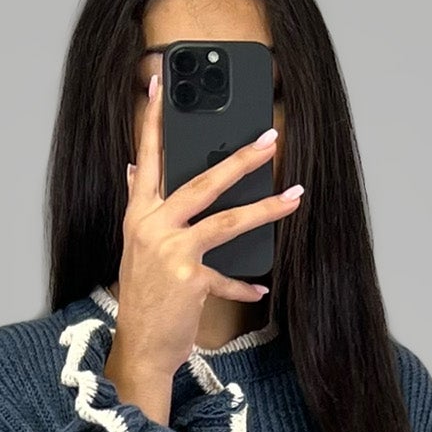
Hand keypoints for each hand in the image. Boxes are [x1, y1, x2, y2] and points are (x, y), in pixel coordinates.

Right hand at [105, 64, 304, 417]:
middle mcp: (151, 227)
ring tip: (294, 195)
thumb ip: (142, 208)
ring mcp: (170, 253)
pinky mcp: (189, 280)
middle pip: (202, 182)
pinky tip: (260, 285)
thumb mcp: (137, 248)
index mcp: (138, 215)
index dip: (153, 120)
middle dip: (240, 159)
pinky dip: (244, 282)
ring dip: (266, 207)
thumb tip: (136, 170)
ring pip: (226, 221)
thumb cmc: (144, 299)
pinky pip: (227, 275)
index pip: (146, 157)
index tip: (160, 84)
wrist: (140, 347)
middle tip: (270, 140)